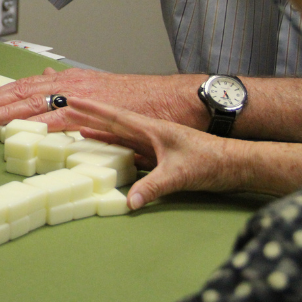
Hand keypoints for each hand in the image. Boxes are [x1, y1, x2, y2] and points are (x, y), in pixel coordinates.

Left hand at [0, 68, 207, 130]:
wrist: (175, 98)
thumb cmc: (138, 100)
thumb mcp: (97, 91)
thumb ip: (68, 92)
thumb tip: (42, 86)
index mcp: (68, 81)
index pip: (23, 87)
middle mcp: (70, 84)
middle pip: (21, 92)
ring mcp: (82, 96)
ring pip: (34, 102)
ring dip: (5, 113)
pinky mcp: (96, 111)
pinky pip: (61, 118)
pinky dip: (38, 124)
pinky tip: (20, 129)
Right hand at [62, 98, 244, 209]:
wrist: (236, 165)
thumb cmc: (212, 162)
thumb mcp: (179, 175)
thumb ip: (153, 187)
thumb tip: (129, 202)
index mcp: (152, 129)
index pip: (115, 116)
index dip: (92, 109)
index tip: (72, 99)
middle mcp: (149, 133)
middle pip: (111, 123)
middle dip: (88, 115)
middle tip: (65, 108)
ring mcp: (153, 144)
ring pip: (117, 135)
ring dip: (97, 131)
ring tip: (76, 128)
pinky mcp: (158, 156)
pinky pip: (127, 149)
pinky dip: (111, 148)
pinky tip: (102, 149)